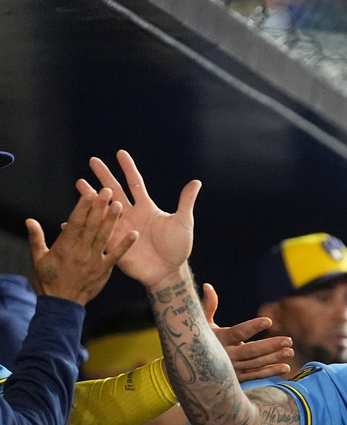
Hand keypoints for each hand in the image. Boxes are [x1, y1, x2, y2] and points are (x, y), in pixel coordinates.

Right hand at [27, 187, 137, 304]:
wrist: (62, 305)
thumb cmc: (48, 280)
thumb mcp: (38, 259)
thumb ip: (36, 238)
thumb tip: (29, 221)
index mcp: (64, 247)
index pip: (75, 223)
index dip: (82, 207)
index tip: (89, 192)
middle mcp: (80, 252)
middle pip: (91, 226)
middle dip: (99, 208)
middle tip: (108, 191)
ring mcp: (94, 261)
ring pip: (104, 237)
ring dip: (112, 221)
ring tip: (120, 205)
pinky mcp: (104, 271)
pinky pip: (116, 256)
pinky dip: (125, 245)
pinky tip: (134, 234)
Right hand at [78, 150, 200, 290]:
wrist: (169, 271)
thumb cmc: (178, 247)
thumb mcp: (183, 222)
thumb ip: (185, 201)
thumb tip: (196, 182)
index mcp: (146, 208)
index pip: (135, 183)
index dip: (128, 168)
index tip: (120, 153)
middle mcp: (131, 215)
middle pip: (115, 192)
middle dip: (104, 176)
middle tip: (93, 161)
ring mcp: (121, 229)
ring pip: (103, 209)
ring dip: (91, 197)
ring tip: (80, 184)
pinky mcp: (114, 244)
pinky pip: (98, 232)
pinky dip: (86, 225)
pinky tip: (73, 217)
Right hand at [202, 283, 293, 381]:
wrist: (190, 370)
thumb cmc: (197, 341)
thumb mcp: (202, 325)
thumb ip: (208, 306)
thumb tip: (207, 285)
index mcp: (219, 340)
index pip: (238, 333)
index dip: (253, 327)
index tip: (269, 321)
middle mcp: (226, 356)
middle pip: (251, 351)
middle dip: (271, 345)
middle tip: (289, 340)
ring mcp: (232, 369)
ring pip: (256, 363)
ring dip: (274, 358)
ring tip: (290, 351)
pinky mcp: (236, 379)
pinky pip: (256, 375)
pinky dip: (271, 372)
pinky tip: (286, 368)